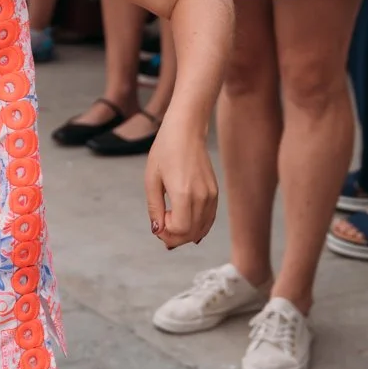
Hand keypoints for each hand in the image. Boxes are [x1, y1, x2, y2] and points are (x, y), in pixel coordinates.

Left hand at [145, 120, 218, 248]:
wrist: (186, 131)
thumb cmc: (165, 151)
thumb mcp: (151, 180)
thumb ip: (154, 208)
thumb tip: (157, 231)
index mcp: (184, 193)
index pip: (180, 229)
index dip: (166, 232)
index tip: (158, 220)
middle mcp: (201, 197)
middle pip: (191, 233)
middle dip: (174, 237)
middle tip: (161, 226)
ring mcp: (211, 195)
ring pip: (201, 229)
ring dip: (185, 233)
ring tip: (171, 221)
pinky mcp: (215, 193)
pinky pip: (209, 219)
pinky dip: (198, 226)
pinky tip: (186, 224)